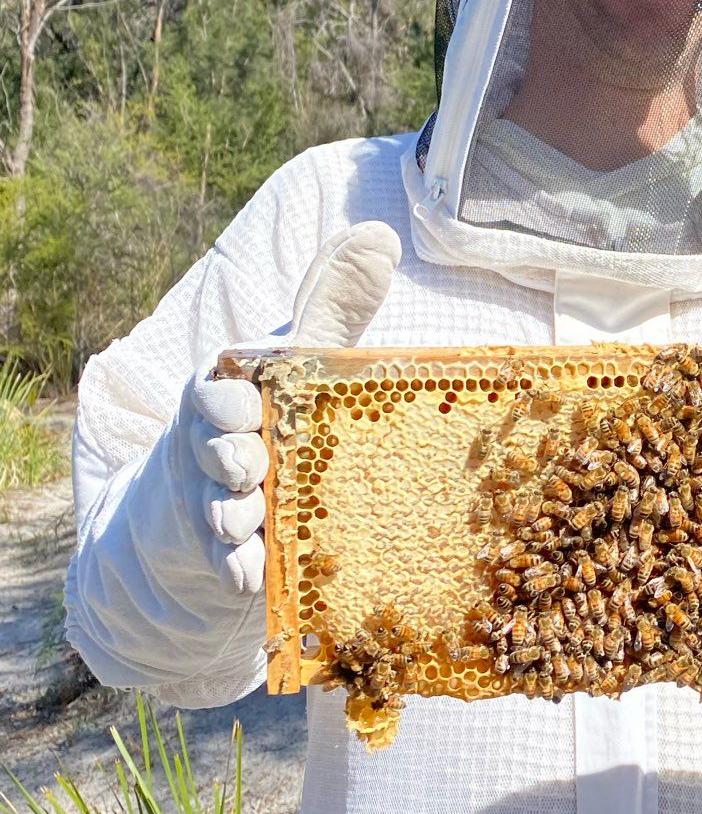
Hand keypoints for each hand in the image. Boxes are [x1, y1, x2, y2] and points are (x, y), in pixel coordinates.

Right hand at [196, 221, 402, 596]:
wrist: (234, 491)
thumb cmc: (274, 410)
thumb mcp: (300, 356)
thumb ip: (333, 303)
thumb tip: (380, 237)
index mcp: (223, 393)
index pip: (209, 391)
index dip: (224, 402)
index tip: (248, 409)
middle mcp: (209, 446)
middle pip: (214, 452)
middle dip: (231, 460)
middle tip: (256, 467)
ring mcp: (212, 501)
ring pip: (217, 509)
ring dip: (234, 517)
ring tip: (254, 522)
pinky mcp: (221, 552)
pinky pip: (225, 563)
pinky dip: (238, 568)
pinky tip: (256, 577)